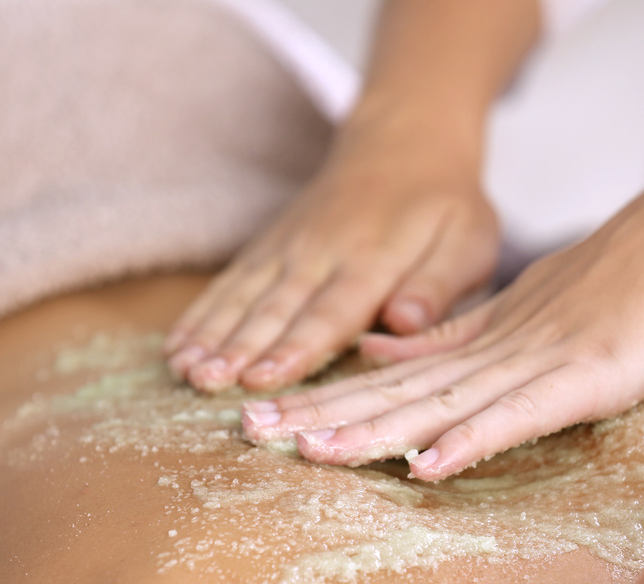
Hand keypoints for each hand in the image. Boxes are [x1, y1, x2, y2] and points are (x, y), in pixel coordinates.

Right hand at [164, 127, 498, 392]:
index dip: (298, 347)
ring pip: (244, 296)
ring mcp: (289, 247)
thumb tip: (403, 322)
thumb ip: (438, 285)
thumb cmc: (444, 204)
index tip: (267, 377)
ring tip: (183, 370)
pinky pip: (230, 282)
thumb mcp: (468, 241)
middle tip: (206, 382)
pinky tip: (175, 346)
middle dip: (239, 348)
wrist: (404, 140)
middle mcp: (322, 253)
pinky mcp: (269, 245)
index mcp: (374, 260)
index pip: (331, 311)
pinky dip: (201, 313)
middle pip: (276, 307)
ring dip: (211, 334)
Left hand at [241, 152, 643, 479]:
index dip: (318, 401)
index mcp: (472, 344)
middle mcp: (489, 354)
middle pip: (392, 394)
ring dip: (374, 431)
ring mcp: (534, 364)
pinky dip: (470, 440)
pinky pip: (517, 416)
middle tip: (248, 432)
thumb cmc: (609, 281)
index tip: (256, 418)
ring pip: (438, 405)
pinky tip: (425, 464)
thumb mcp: (515, 314)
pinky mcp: (582, 378)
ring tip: (310, 452)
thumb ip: (446, 338)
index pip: (382, 381)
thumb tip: (374, 347)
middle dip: (319, 416)